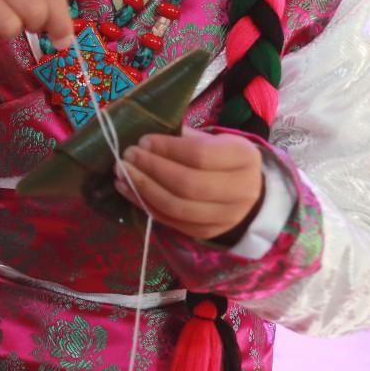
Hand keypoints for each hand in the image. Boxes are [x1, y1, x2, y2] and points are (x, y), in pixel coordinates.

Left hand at [115, 129, 264, 240]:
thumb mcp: (215, 139)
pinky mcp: (207, 232)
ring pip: (176, 206)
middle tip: (127, 157)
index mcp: (244, 158)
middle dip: (151, 169)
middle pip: (187, 184)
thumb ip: (187, 138)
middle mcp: (241, 190)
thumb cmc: (224, 157)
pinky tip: (128, 189)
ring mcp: (226, 217)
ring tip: (122, 173)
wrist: (247, 191)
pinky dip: (145, 204)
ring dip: (143, 189)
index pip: (200, 155)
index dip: (166, 148)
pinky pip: (171, 221)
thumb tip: (149, 141)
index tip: (142, 141)